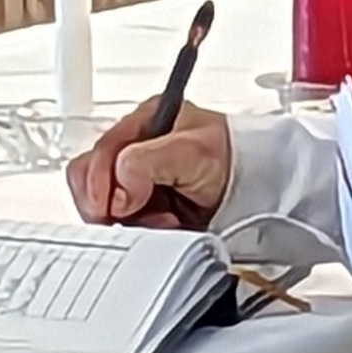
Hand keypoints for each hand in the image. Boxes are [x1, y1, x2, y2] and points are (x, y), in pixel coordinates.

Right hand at [68, 98, 232, 229]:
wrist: (261, 188)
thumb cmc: (234, 158)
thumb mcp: (192, 150)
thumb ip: (147, 162)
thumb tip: (118, 184)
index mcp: (144, 122)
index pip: (99, 151)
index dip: (100, 182)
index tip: (113, 207)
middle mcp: (135, 149)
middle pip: (90, 179)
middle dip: (107, 205)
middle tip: (129, 218)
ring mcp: (137, 180)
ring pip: (102, 205)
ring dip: (128, 220)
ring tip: (163, 220)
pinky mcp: (144, 206)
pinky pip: (122, 223)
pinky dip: (139, 230)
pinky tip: (165, 225)